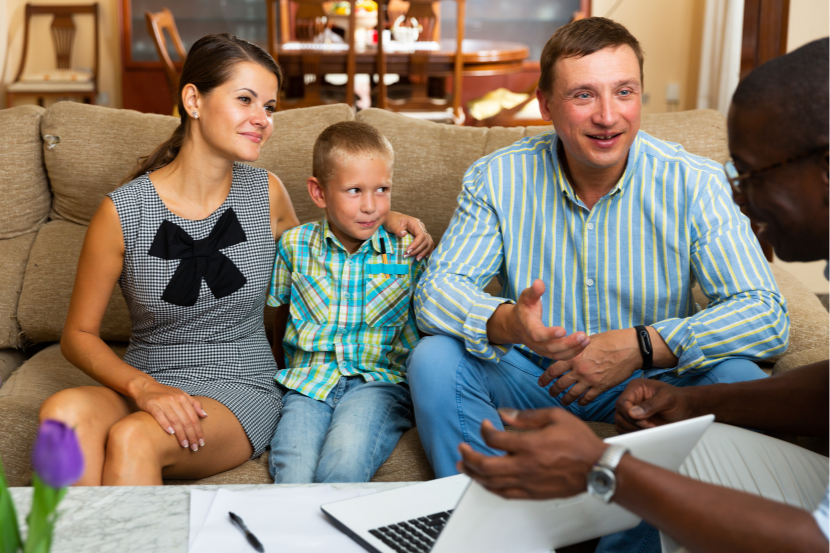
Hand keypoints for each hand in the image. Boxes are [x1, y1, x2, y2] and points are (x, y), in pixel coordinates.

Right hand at [131, 379, 207, 450]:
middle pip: (186, 421)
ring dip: (181, 434)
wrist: (145, 386)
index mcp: (183, 398)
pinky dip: (165, 424)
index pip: (194, 417)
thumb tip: (205, 415)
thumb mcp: (181, 394)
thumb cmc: (164, 392)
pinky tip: (170, 433)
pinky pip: (159, 415)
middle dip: (192, 435)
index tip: (202, 442)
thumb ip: (194, 404)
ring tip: (185, 444)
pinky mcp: (151, 404)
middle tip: (194, 447)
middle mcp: (174, 400)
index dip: (198, 431)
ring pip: (175, 420)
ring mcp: (163, 402)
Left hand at [384, 212, 433, 259]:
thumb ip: (397, 229)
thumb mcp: (392, 224)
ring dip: (424, 252)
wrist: (392, 218)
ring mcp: (422, 231)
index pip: (421, 235)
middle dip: (418, 250)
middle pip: (426, 240)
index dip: (416, 244)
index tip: (408, 251)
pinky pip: (428, 244)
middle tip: (407, 256)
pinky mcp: (421, 236)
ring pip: (429, 243)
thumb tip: (404, 234)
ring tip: (416, 259)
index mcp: (415, 223)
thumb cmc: (391, 220)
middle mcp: (421, 227)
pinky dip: (427, 251)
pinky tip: (424, 257)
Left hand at [457, 407, 606, 499]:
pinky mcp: (532, 493)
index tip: (485, 425)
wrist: (598, 468)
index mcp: (530, 445)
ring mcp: (527, 482)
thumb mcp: (554, 417)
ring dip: (473, 473)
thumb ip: (526, 416)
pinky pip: (504, 494)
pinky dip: (489, 488)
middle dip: (468, 455)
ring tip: (464, 466)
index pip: (494, 439)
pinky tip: (484, 482)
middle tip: (462, 448)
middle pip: (485, 464)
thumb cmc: (580, 443)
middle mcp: (525, 466)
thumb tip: (504, 413)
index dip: (484, 430)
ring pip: (491, 482)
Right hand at [489, 280, 588, 359]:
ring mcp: (540, 349)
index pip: (537, 334)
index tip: (563, 330)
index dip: (549, 334)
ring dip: (573, 349)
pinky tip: (584, 345)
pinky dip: (573, 353)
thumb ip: (534, 291)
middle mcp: (533, 342)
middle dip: (567, 344)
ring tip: (587, 340)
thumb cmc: (524, 309)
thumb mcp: (526, 297)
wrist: (516, 326)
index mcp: (528, 327)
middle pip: (550, 348)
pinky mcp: (547, 353)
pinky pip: (560, 357)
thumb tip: (539, 282)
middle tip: (583, 336)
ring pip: (556, 355)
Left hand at [539, 328, 641, 405]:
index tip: (541, 382)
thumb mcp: (587, 341)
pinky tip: (579, 403)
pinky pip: (587, 398)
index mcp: (574, 357)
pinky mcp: (601, 387)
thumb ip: (576, 349)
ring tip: (562, 401)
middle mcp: (579, 370)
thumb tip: (567, 352)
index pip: (553, 370)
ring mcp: (590, 380)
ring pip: (572, 394)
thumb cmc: (610, 340)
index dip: (545, 378)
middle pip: (560, 384)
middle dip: (553, 391)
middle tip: (551, 393)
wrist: (630, 348)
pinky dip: (581, 402)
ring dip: (565, 399)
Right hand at [615, 379, 694, 432]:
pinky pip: (625, 429)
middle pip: (619, 414)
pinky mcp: (634, 421)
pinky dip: (634, 433)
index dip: (630, 414)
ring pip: (620, 423)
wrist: (685, 408)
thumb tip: (632, 413)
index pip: (622, 403)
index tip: (644, 421)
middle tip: (649, 426)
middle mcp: (631, 398)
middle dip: (633, 424)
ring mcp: (631, 410)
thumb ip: (650, 405)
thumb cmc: (678, 400)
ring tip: (649, 428)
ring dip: (633, 429)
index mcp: (635, 388)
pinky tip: (647, 431)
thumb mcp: (667, 399)